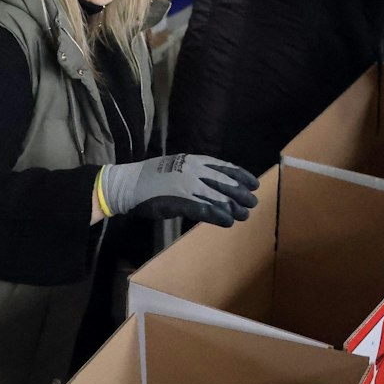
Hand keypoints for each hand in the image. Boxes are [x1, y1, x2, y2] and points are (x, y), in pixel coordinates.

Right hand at [100, 154, 259, 227]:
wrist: (129, 184)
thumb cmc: (152, 176)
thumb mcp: (177, 166)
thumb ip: (195, 172)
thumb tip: (214, 180)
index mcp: (195, 161)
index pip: (225, 167)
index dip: (241, 176)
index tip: (254, 183)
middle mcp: (194, 171)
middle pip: (225, 183)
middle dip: (241, 193)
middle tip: (254, 202)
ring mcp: (187, 186)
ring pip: (218, 197)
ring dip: (233, 207)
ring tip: (245, 215)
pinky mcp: (180, 202)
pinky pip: (204, 210)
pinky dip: (218, 216)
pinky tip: (228, 222)